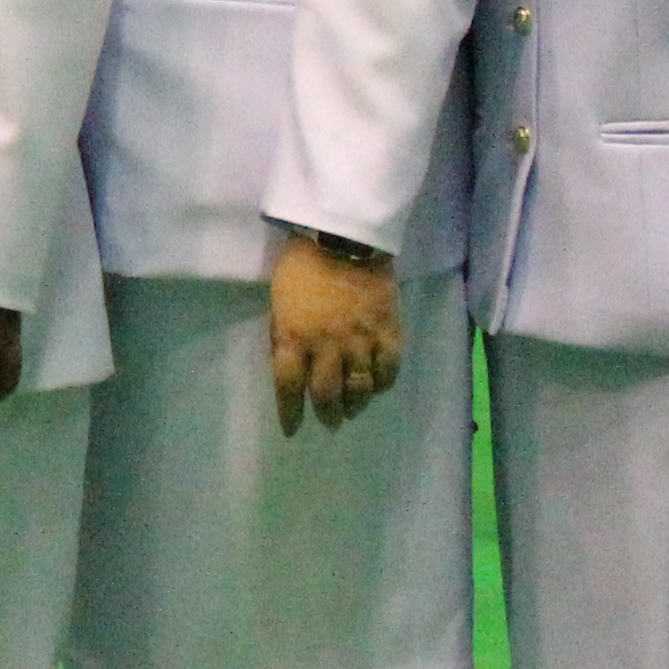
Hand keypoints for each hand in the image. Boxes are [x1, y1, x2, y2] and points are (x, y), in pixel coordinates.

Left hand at [266, 228, 404, 432]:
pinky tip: (378, 386)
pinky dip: (384, 383)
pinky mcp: (389, 332)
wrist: (343, 238)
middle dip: (327, 414)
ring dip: (356, 404)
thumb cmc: (302, 267)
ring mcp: (361, 340)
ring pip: (360, 388)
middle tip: (330, 422)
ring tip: (353, 410)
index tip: (292, 430)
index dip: (290, 413)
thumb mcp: (278, 302)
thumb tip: (287, 366)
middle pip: (326, 394)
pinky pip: (389, 369)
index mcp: (293, 337)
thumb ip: (283, 336)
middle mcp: (326, 346)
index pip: (288, 386)